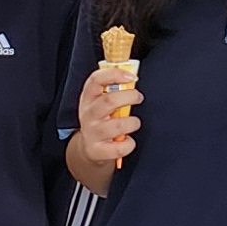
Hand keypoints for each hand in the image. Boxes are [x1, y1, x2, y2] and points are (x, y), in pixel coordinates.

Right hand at [69, 66, 141, 185]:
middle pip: (109, 101)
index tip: (130, 76)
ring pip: (118, 125)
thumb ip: (113, 89)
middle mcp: (88, 114)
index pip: (96, 80)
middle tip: (138, 97)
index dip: (114, 75)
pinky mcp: (97, 150)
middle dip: (130, 96)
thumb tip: (132, 76)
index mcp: (88, 98)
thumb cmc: (101, 120)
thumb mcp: (100, 102)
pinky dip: (129, 144)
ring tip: (134, 123)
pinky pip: (120, 147)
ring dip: (133, 122)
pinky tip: (127, 140)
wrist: (89, 149)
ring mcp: (92, 133)